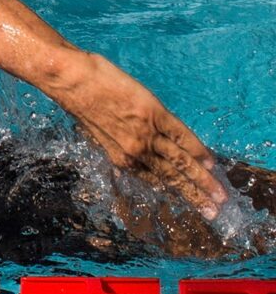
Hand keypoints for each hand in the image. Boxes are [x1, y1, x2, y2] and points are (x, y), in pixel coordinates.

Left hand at [53, 52, 226, 219]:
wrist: (74, 82)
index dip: (171, 189)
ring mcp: (146, 134)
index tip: (186, 200)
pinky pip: (182, 136)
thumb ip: (113, 147)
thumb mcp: (93, 133)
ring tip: (219, 196)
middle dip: (193, 196)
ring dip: (202, 180)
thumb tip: (123, 161)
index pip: (152, 177)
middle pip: (170, 177)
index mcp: (119, 156)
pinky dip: (197, 150)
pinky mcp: (154, 115)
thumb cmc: (78, 102)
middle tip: (212, 211)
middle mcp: (135, 151)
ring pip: (180, 162)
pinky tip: (210, 161)